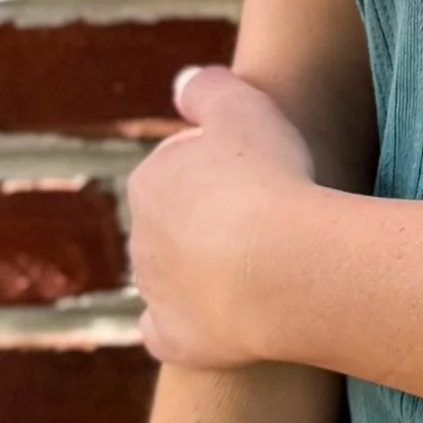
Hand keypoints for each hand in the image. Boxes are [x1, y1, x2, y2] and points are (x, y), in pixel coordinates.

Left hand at [128, 67, 316, 368]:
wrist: (282, 265)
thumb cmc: (268, 178)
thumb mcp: (242, 103)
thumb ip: (206, 87)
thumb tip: (183, 83)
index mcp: (150, 182)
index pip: (179, 168)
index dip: (224, 169)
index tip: (263, 172)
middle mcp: (139, 238)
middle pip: (174, 225)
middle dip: (209, 222)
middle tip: (267, 217)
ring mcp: (154, 293)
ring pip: (173, 278)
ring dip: (205, 271)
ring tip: (263, 264)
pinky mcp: (173, 339)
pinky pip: (172, 332)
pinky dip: (191, 326)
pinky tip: (221, 318)